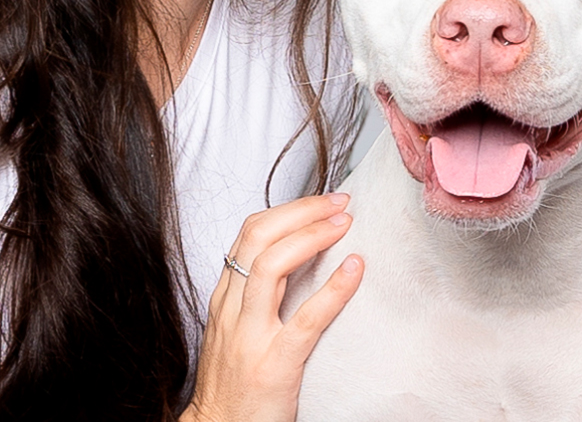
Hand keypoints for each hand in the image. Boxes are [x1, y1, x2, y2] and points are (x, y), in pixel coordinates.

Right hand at [181, 193, 363, 421]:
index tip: (321, 200)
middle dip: (301, 211)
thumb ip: (255, 293)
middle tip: (339, 201)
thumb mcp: (235, 328)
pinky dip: (334, 289)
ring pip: (271, 265)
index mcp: (226, 297)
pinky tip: (355, 269)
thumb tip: (297, 254)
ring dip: (312, 236)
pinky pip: (306, 319)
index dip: (288, 208)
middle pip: (259, 237)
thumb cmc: (232, 382)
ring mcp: (251, 336)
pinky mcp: (275, 365)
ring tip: (345, 224)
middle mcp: (233, 309)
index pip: (250, 232)